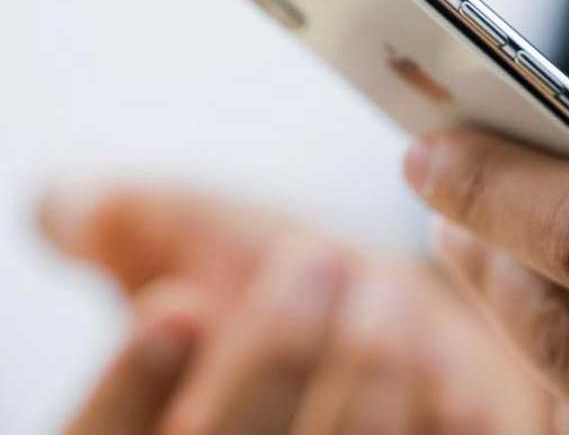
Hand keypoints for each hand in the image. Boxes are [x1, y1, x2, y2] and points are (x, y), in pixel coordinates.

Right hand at [40, 188, 552, 433]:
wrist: (402, 341)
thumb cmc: (297, 309)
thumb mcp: (215, 266)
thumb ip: (141, 232)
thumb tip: (70, 198)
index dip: (125, 391)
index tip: (173, 308)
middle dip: (275, 356)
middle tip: (319, 263)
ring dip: (368, 375)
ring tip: (387, 297)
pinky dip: (451, 410)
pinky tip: (457, 365)